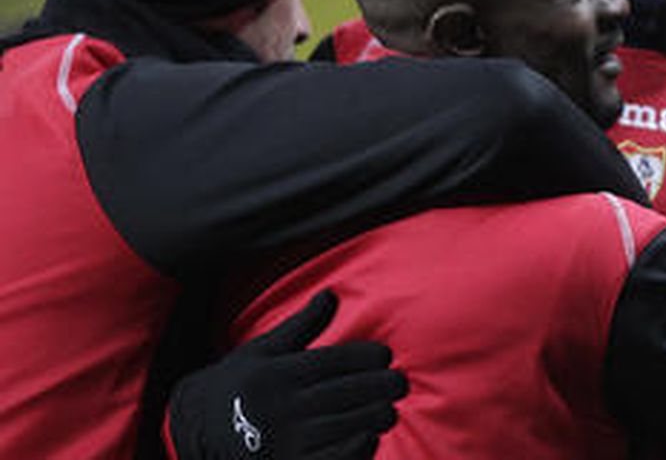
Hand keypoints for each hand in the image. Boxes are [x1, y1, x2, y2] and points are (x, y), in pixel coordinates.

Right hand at [167, 290, 406, 459]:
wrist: (193, 433)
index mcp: (277, 374)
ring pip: (344, 427)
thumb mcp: (262, 350)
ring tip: (388, 410)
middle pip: (346, 394)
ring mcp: (283, 441)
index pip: (335, 361)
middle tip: (399, 384)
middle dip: (381, 388)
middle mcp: (280, 407)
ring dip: (374, 417)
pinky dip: (356, 449)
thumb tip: (332, 293)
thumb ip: (302, 325)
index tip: (385, 357)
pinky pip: (332, 459)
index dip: (367, 358)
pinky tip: (368, 438)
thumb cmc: (236, 385)